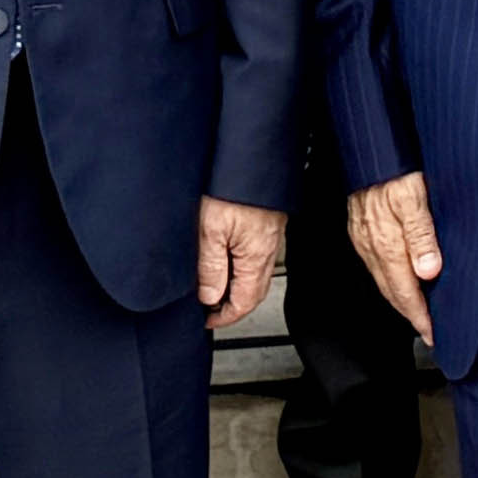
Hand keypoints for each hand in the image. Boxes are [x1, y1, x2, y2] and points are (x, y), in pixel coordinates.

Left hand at [198, 198, 286, 330]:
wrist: (252, 158)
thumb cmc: (232, 187)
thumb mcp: (210, 230)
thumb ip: (211, 268)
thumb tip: (209, 297)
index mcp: (256, 257)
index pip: (244, 302)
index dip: (224, 317)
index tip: (206, 319)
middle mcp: (268, 250)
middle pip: (254, 293)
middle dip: (232, 306)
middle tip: (209, 308)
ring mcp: (271, 238)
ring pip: (256, 275)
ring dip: (236, 287)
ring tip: (213, 286)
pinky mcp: (268, 225)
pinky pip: (257, 258)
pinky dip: (241, 268)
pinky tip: (226, 260)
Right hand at [347, 174, 443, 338]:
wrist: (368, 146)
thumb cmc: (395, 165)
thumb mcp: (416, 195)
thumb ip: (422, 234)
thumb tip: (428, 271)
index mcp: (386, 242)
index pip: (405, 292)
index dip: (420, 316)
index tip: (433, 333)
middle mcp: (371, 245)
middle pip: (392, 292)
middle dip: (411, 314)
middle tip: (428, 331)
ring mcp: (363, 238)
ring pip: (383, 280)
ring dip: (400, 299)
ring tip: (417, 312)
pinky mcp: (360, 229)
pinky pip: (375, 264)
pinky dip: (389, 279)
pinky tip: (399, 278)